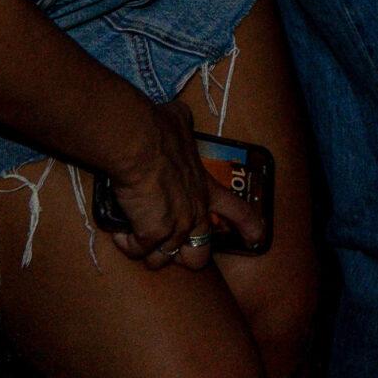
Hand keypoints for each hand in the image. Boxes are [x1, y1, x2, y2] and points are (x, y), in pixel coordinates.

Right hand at [102, 99, 259, 268]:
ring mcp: (176, 226)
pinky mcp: (152, 234)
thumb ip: (183, 128)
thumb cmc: (159, 130)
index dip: (249, 227)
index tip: (257, 239)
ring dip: (148, 252)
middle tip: (171, 248)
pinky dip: (126, 243)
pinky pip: (137, 251)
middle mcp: (195, 212)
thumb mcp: (180, 124)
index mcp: (206, 188)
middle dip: (187, 258)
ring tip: (136, 237)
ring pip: (162, 260)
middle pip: (200, 254)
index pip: (238, 210)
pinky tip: (120, 230)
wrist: (140, 144)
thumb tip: (177, 117)